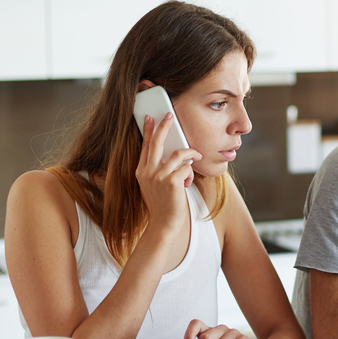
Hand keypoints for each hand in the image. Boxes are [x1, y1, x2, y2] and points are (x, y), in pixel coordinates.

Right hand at [135, 113, 200, 232]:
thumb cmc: (163, 204)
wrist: (163, 224)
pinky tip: (187, 185)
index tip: (150, 117)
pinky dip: (190, 174)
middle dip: (164, 126)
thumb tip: (172, 152)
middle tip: (169, 115)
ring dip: (190, 154)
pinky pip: (187, 168)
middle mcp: (147, 172)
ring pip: (178, 154)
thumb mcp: (154, 185)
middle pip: (156, 142)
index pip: (145, 146)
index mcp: (141, 171)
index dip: (148, 130)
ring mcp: (158, 177)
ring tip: (196, 156)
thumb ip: (158, 169)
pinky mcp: (171, 182)